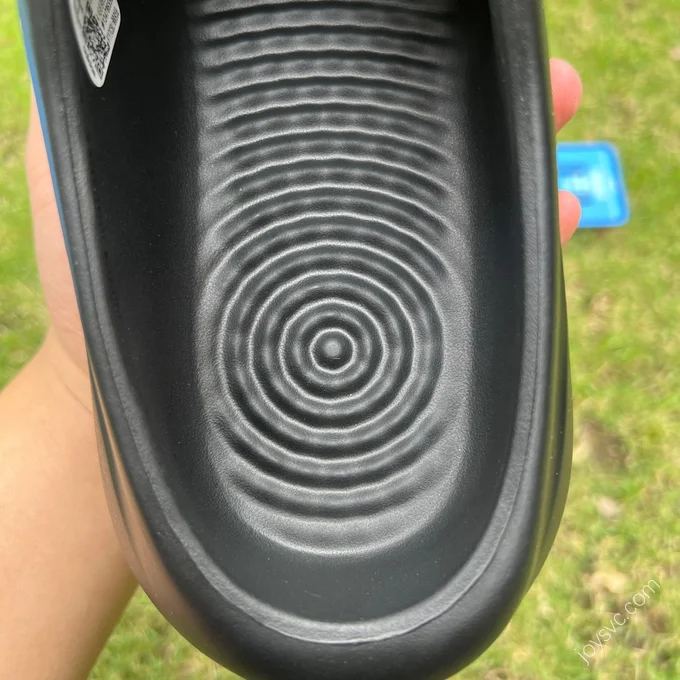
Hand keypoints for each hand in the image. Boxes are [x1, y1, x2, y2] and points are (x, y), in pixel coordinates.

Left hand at [25, 59, 581, 386]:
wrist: (127, 408)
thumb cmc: (89, 294)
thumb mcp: (68, 174)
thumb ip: (82, 99)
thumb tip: (98, 16)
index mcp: (274, 166)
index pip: (346, 94)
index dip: (401, 57)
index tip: (456, 27)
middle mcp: (325, 212)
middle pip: (416, 144)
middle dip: (483, 103)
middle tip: (546, 81)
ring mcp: (359, 274)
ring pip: (449, 206)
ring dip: (515, 163)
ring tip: (560, 122)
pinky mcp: (382, 337)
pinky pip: (461, 287)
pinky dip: (516, 254)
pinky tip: (557, 220)